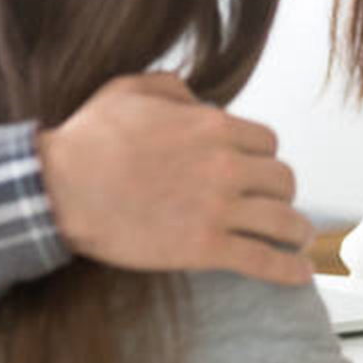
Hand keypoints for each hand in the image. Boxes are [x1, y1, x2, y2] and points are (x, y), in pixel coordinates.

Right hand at [36, 73, 314, 286]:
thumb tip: (195, 98)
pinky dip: (288, 269)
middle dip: (280, 192)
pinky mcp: (205, 248)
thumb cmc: (89, 139)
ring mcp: (218, 209)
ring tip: (297, 238)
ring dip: (296, 230)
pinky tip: (301, 273)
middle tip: (275, 203)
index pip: (267, 142)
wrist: (61, 189)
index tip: (255, 169)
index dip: (262, 157)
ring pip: (283, 219)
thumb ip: (171, 88)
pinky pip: (263, 259)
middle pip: (282, 180)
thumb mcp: (129, 90)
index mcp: (212, 126)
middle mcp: (225, 165)